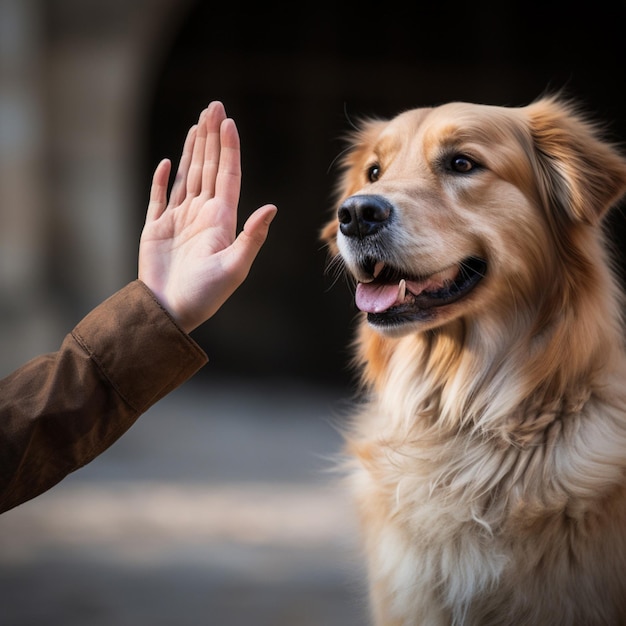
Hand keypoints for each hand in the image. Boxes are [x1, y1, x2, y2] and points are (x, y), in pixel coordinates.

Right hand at [138, 101, 276, 332]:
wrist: (171, 312)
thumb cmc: (205, 296)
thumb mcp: (234, 267)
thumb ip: (252, 237)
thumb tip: (271, 207)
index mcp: (221, 221)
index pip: (227, 176)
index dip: (228, 149)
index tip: (228, 122)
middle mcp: (202, 215)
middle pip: (208, 168)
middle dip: (211, 138)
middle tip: (213, 107)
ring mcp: (179, 220)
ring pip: (188, 176)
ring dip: (192, 150)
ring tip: (197, 124)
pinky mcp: (156, 229)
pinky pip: (159, 197)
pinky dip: (162, 179)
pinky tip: (168, 161)